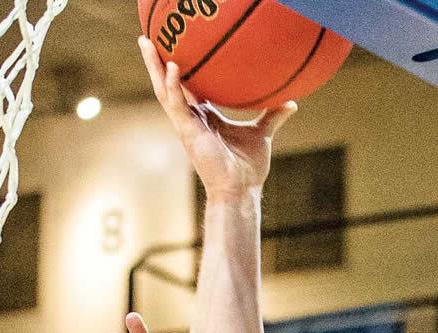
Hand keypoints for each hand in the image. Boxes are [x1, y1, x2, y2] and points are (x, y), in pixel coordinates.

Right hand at [140, 36, 295, 199]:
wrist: (240, 189)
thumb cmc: (247, 167)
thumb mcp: (261, 133)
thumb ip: (272, 116)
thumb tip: (292, 102)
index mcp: (203, 117)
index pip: (187, 87)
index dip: (179, 70)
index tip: (175, 48)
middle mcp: (191, 118)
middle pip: (168, 84)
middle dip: (156, 62)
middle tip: (146, 38)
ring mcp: (186, 124)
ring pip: (164, 90)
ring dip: (154, 67)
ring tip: (146, 42)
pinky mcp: (187, 132)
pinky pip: (176, 104)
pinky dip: (173, 85)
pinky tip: (171, 66)